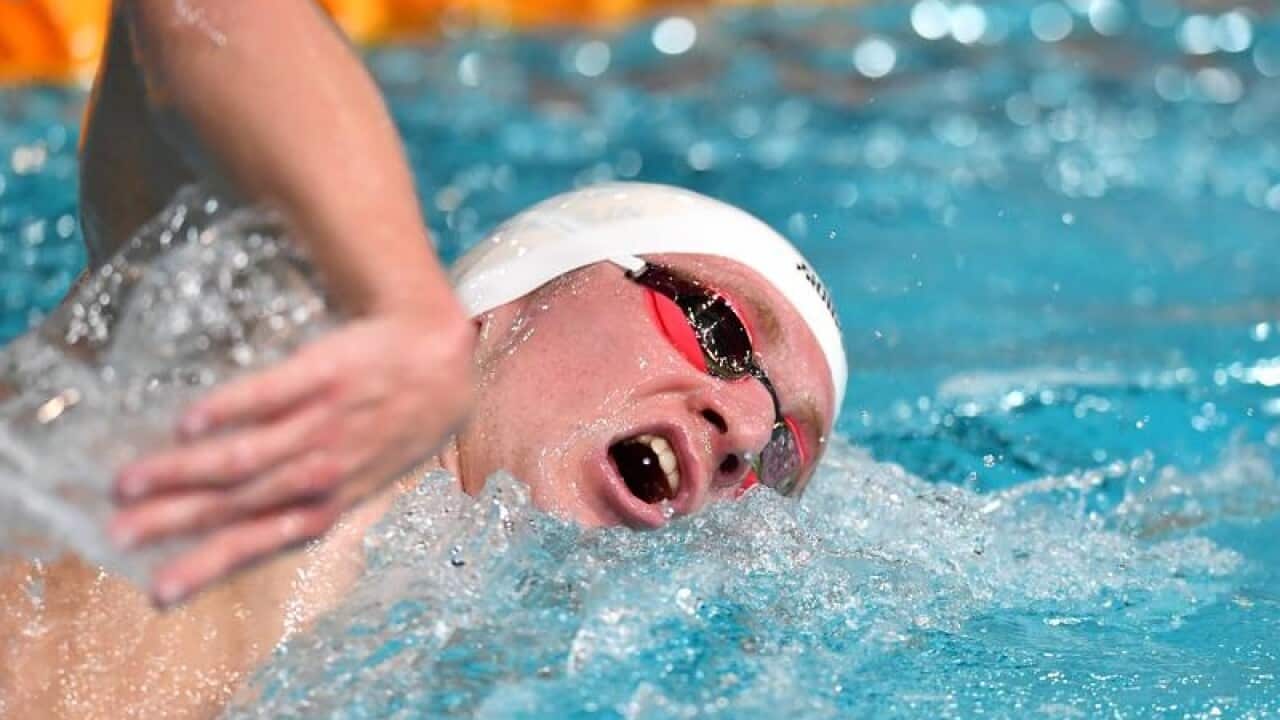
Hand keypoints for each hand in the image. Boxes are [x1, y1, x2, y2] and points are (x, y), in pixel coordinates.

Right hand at [108, 309, 473, 605]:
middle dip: (177, 521)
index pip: (262, 542)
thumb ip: (300, 504)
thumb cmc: (388, 427)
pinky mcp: (324, 373)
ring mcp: (325, 422)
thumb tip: (229, 531)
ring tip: (131, 480)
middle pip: (241, 501)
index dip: (210, 567)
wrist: (435, 358)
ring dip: (186, 469)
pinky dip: (231, 410)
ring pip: (248, 455)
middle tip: (120, 533)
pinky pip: (273, 393)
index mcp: (330, 501)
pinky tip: (190, 422)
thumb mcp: (358, 479)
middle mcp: (325, 468)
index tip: (159, 592)